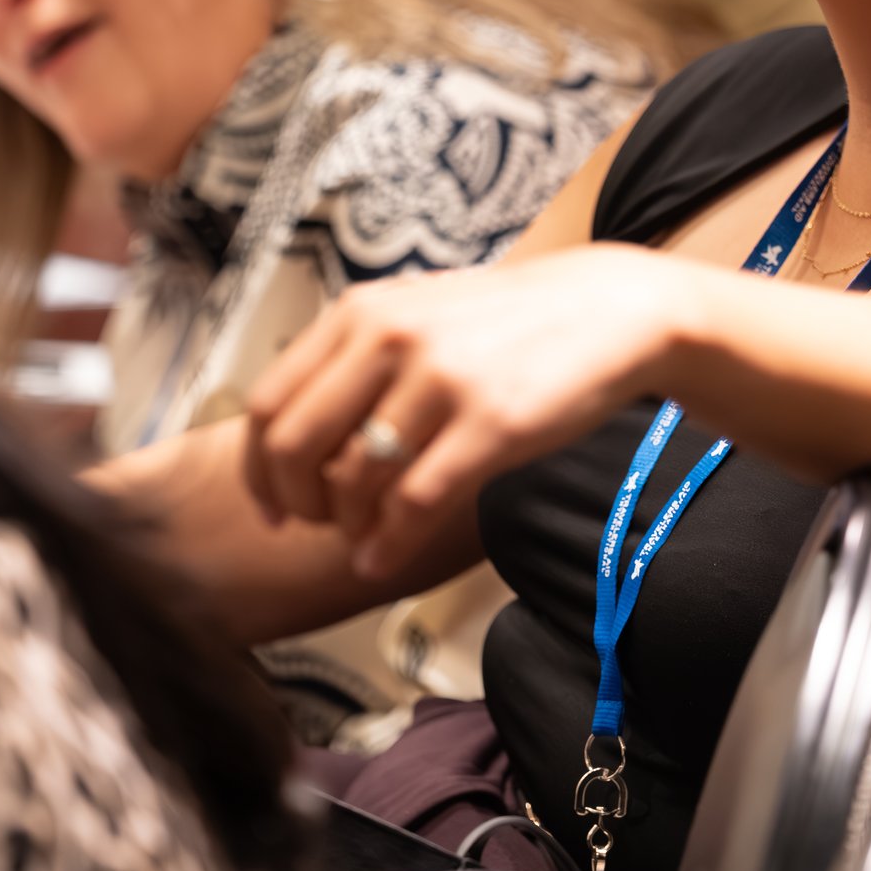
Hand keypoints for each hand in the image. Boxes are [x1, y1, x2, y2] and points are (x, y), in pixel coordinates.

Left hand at [241, 244, 711, 578]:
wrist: (610, 309)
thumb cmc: (511, 324)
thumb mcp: (419, 314)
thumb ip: (356, 358)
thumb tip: (292, 438)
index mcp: (361, 313)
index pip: (269, 404)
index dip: (259, 470)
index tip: (273, 507)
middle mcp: (389, 338)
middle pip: (295, 448)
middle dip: (300, 504)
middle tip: (322, 526)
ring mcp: (440, 379)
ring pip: (353, 482)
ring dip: (349, 529)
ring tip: (368, 539)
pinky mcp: (489, 423)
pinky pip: (413, 504)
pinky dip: (387, 546)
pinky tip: (384, 560)